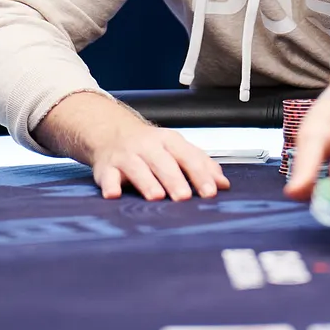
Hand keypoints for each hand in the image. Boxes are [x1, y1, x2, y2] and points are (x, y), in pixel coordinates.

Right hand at [47, 93, 228, 200]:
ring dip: (147, 182)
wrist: (111, 132)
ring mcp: (126, 156)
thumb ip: (200, 165)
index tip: (211, 192)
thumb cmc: (150, 146)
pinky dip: (110, 185)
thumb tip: (223, 184)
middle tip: (185, 197)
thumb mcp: (176, 149)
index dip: (200, 174)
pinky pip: (107, 176)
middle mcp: (148, 146)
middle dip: (174, 179)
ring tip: (157, 197)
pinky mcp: (106, 168)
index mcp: (169, 141)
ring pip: (137, 168)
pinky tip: (113, 194)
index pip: (188, 156)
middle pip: (163, 162)